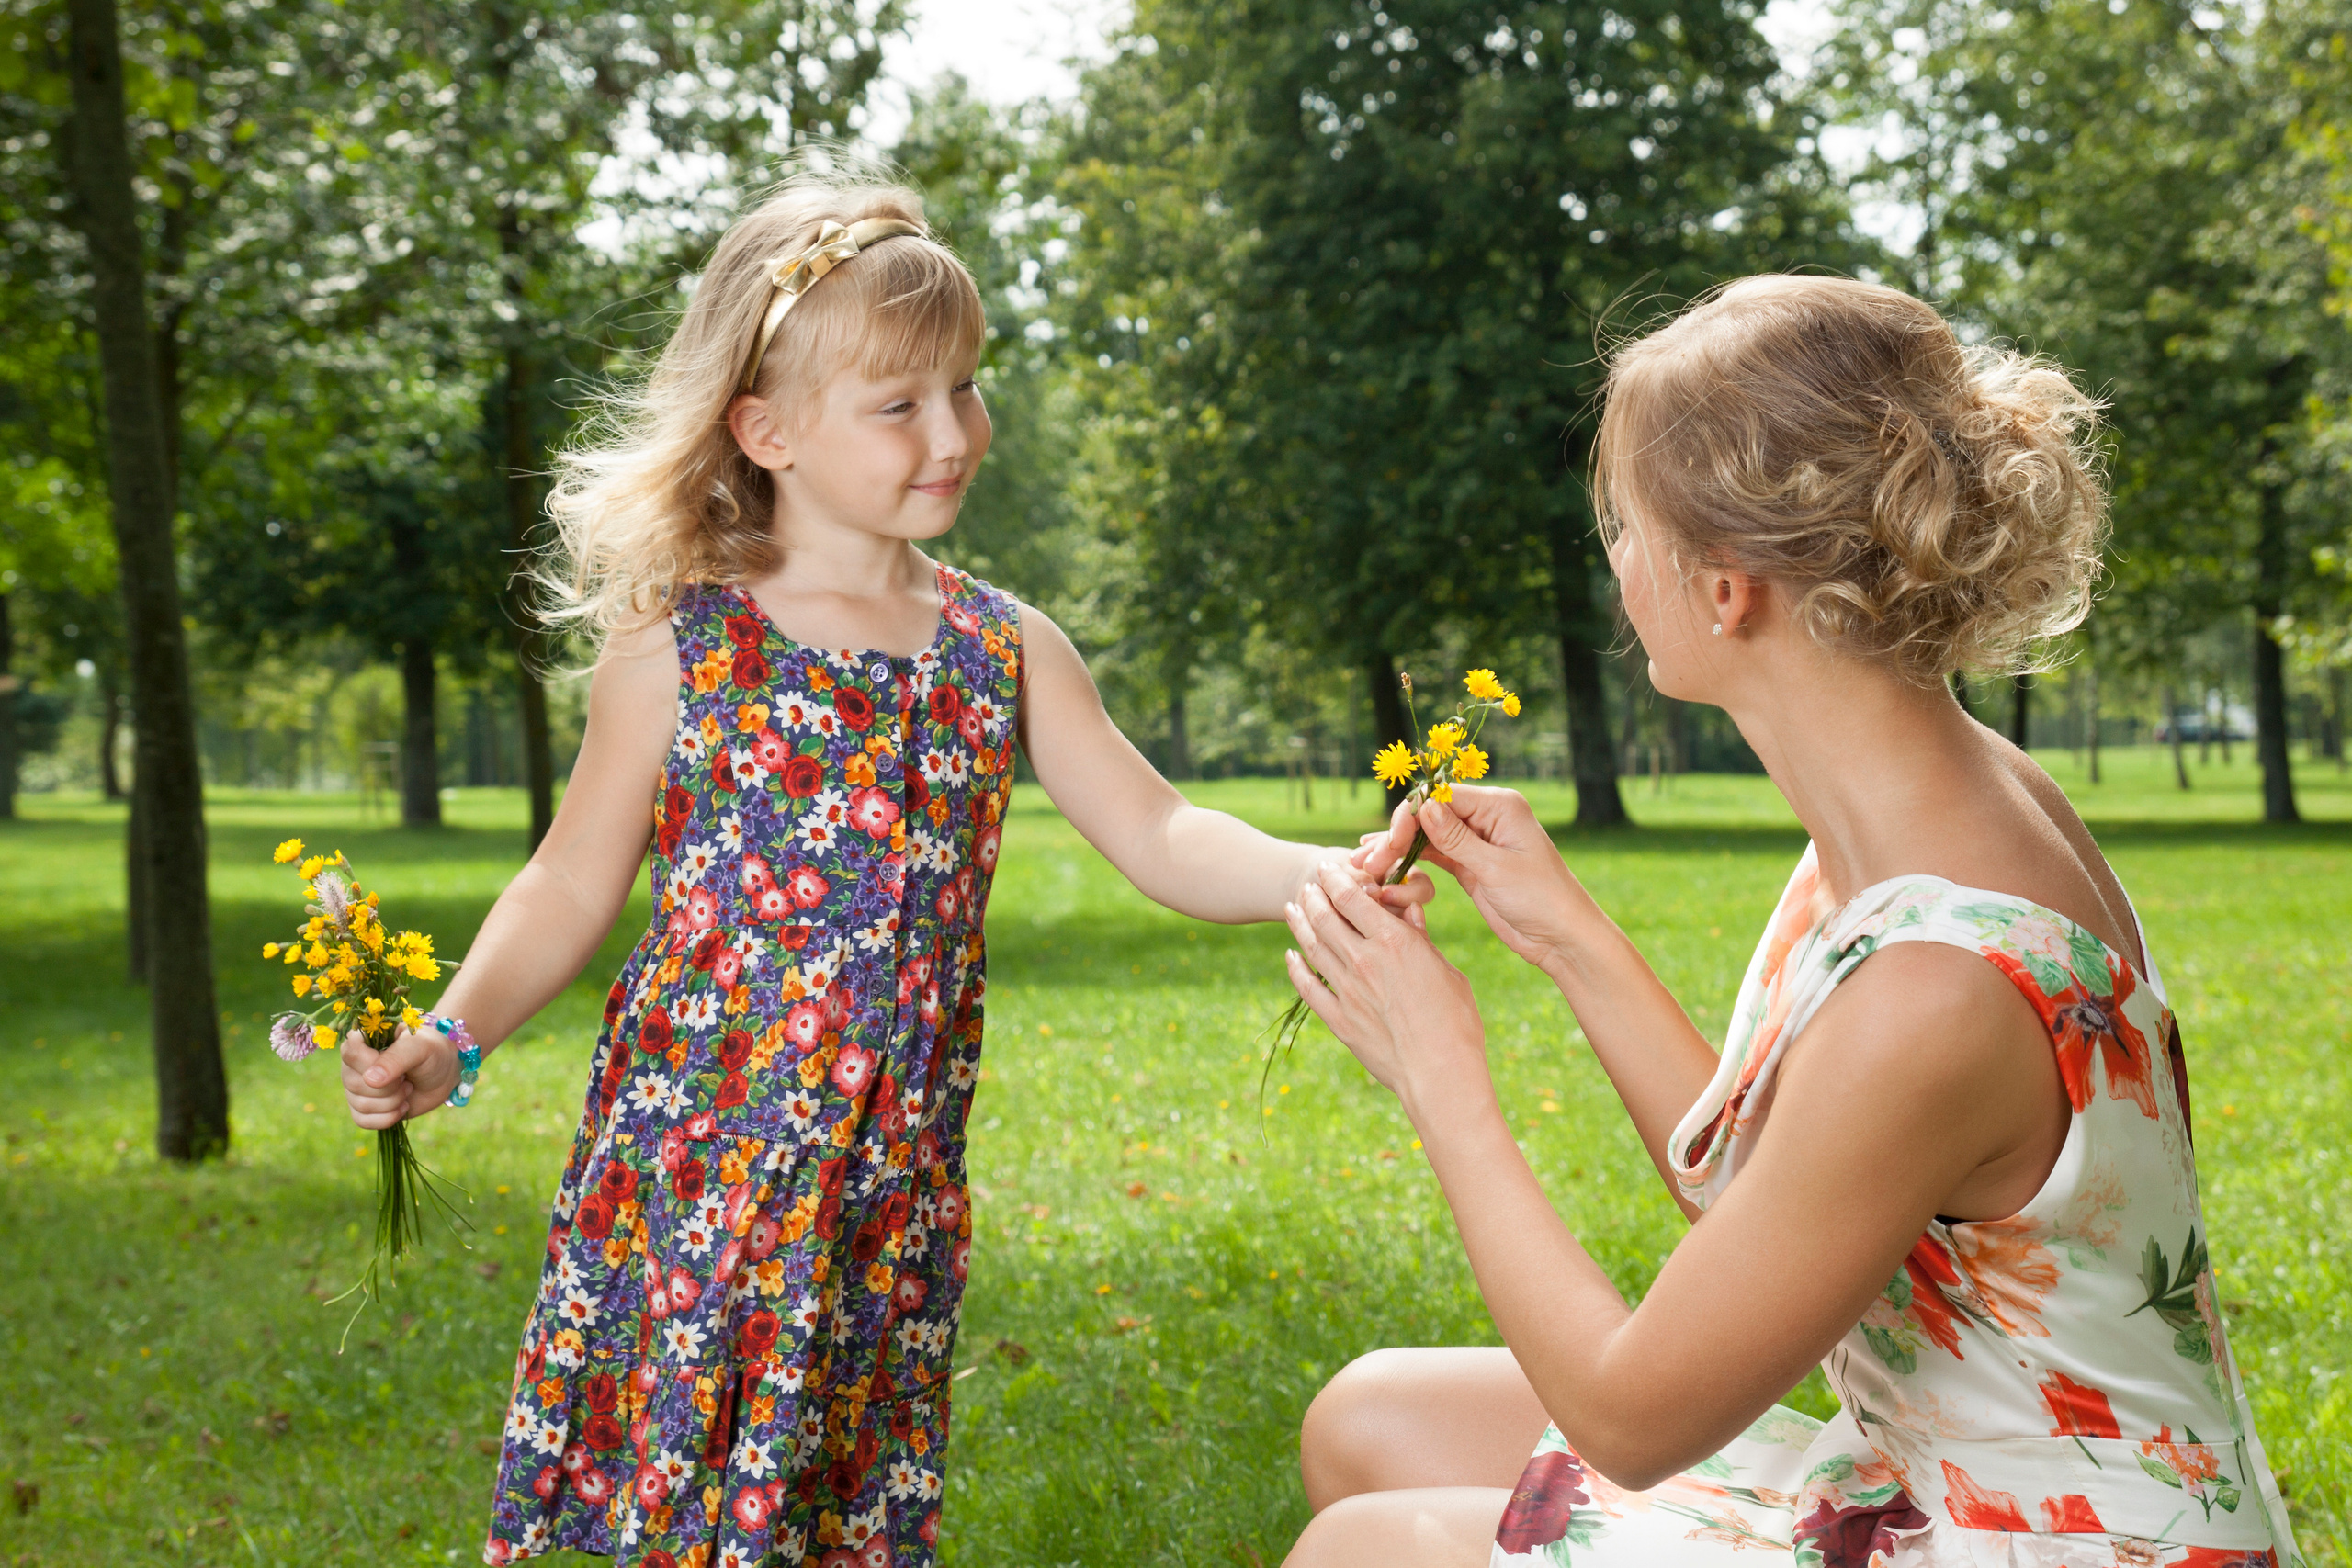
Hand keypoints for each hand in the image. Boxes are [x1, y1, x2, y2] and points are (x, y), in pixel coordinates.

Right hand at [340, 1027, 461, 1128]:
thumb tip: (370, 1080)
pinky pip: (363, 1121)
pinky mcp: (364, 1108)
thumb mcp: (421, 1047)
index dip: (373, 1063)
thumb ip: (396, 1058)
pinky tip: (403, 1106)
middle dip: (390, 1087)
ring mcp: (356, 1087)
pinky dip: (388, 1118)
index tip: (397, 1064)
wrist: (444, 1074)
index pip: (350, 1053)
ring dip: (393, 1102)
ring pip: (362, 1105)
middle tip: (407, 1077)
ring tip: (407, 1087)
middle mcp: (353, 1064)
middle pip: (357, 1084)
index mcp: (363, 1040)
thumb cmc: (432, 1052)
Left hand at [1283, 862, 1490, 1118]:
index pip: (1352, 898)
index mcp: (1395, 942)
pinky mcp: (1338, 1020)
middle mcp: (1364, 961)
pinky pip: (1308, 987)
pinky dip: (1296, 968)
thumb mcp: (1447, 972)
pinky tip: (1290, 956)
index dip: (1334, 878)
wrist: (1440, 1074)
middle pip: (1325, 917)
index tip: (1326, 868)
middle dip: (1312, 895)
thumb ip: (1422, 940)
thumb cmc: (1456, 1022)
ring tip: (1291, 908)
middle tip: (1306, 884)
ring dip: (1299, 923)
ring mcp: (1347, 991)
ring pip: (1312, 947)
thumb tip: (1410, 913)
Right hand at [1353, 785, 1595, 976]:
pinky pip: (1433, 854)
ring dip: (1396, 849)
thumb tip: (1423, 805)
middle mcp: (1486, 816)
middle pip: (1429, 814)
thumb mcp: (1496, 869)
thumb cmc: (1541, 900)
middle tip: (1366, 863)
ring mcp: (1476, 840)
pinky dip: (1410, 861)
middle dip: (1396, 835)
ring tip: (1364, 867)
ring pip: (1426, 835)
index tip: (1387, 845)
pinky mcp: (1470, 864)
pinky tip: (1384, 869)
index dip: (1409, 817)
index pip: (1440, 797)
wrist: (1563, 938)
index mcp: (1499, 806)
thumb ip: (1456, 838)